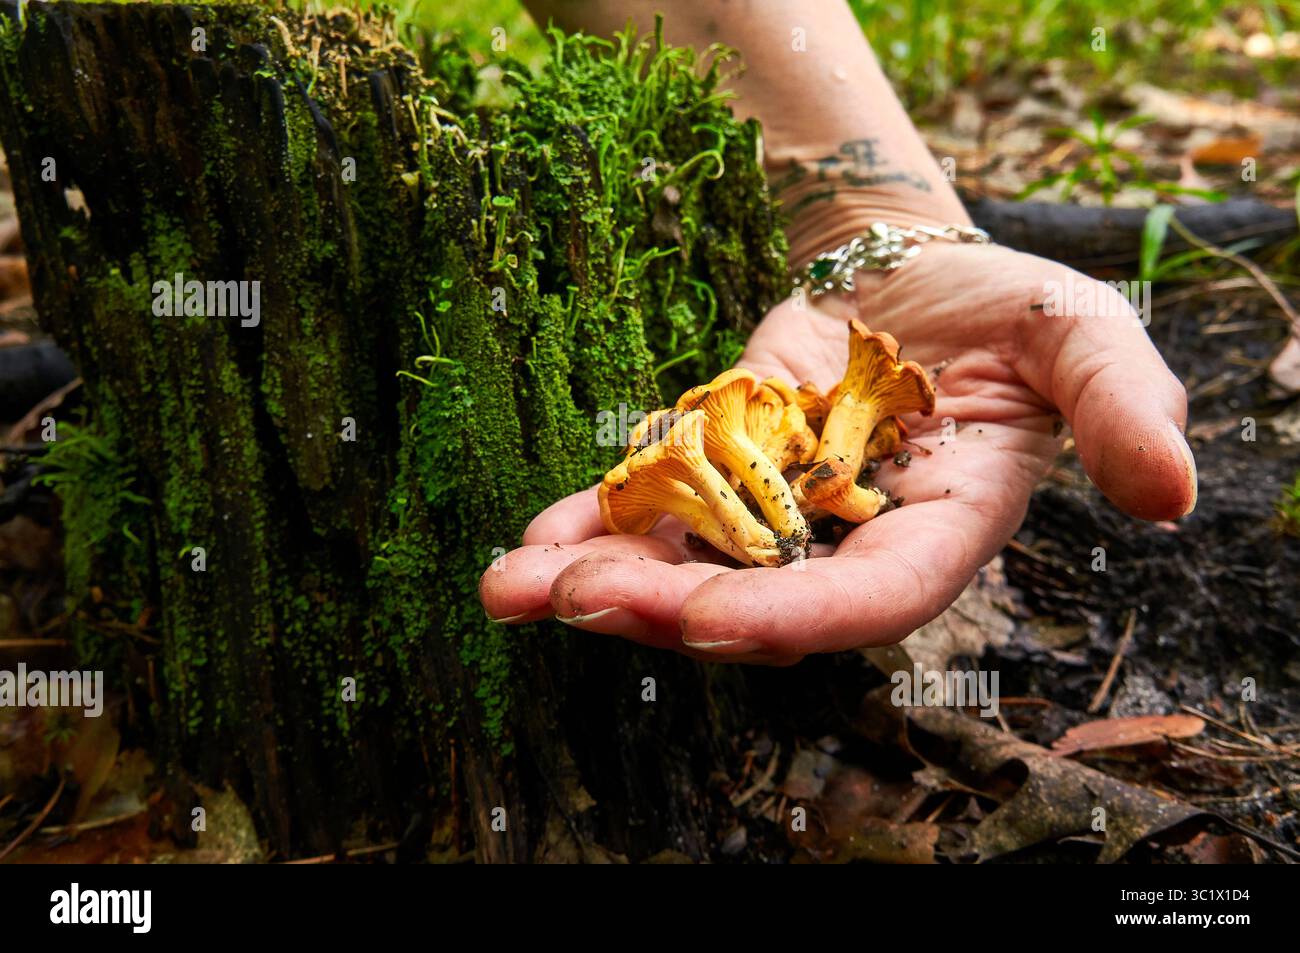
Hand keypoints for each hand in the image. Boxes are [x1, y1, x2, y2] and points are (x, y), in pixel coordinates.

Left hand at [479, 238, 1196, 662]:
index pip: (866, 601)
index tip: (709, 620)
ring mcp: (767, 513)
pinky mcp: (714, 468)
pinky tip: (524, 548)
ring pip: (681, 568)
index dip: (792, 617)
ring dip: (598, 581)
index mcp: (932, 535)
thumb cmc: (1008, 311)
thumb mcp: (1083, 337)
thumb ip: (1122, 407)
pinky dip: (587, 525)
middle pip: (752, 602)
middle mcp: (840, 546)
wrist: (913, 276)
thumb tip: (1172, 493)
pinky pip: (647, 509)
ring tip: (513, 589)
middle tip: (576, 602)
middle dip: (664, 611)